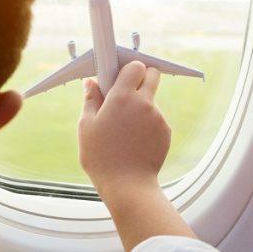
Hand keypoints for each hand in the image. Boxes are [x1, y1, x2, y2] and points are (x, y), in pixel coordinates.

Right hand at [78, 61, 170, 199]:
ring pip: (152, 100)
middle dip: (142, 77)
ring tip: (124, 129)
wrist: (128, 185)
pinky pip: (156, 119)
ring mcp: (158, 117)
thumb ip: (90, 100)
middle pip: (152, 74)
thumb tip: (91, 83)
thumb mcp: (86, 126)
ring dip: (140, 106)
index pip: (134, 66)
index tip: (119, 76)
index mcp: (122, 97)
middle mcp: (144, 103)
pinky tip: (133, 141)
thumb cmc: (102, 157)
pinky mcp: (166, 131)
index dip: (127, 68)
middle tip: (127, 92)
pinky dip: (147, 125)